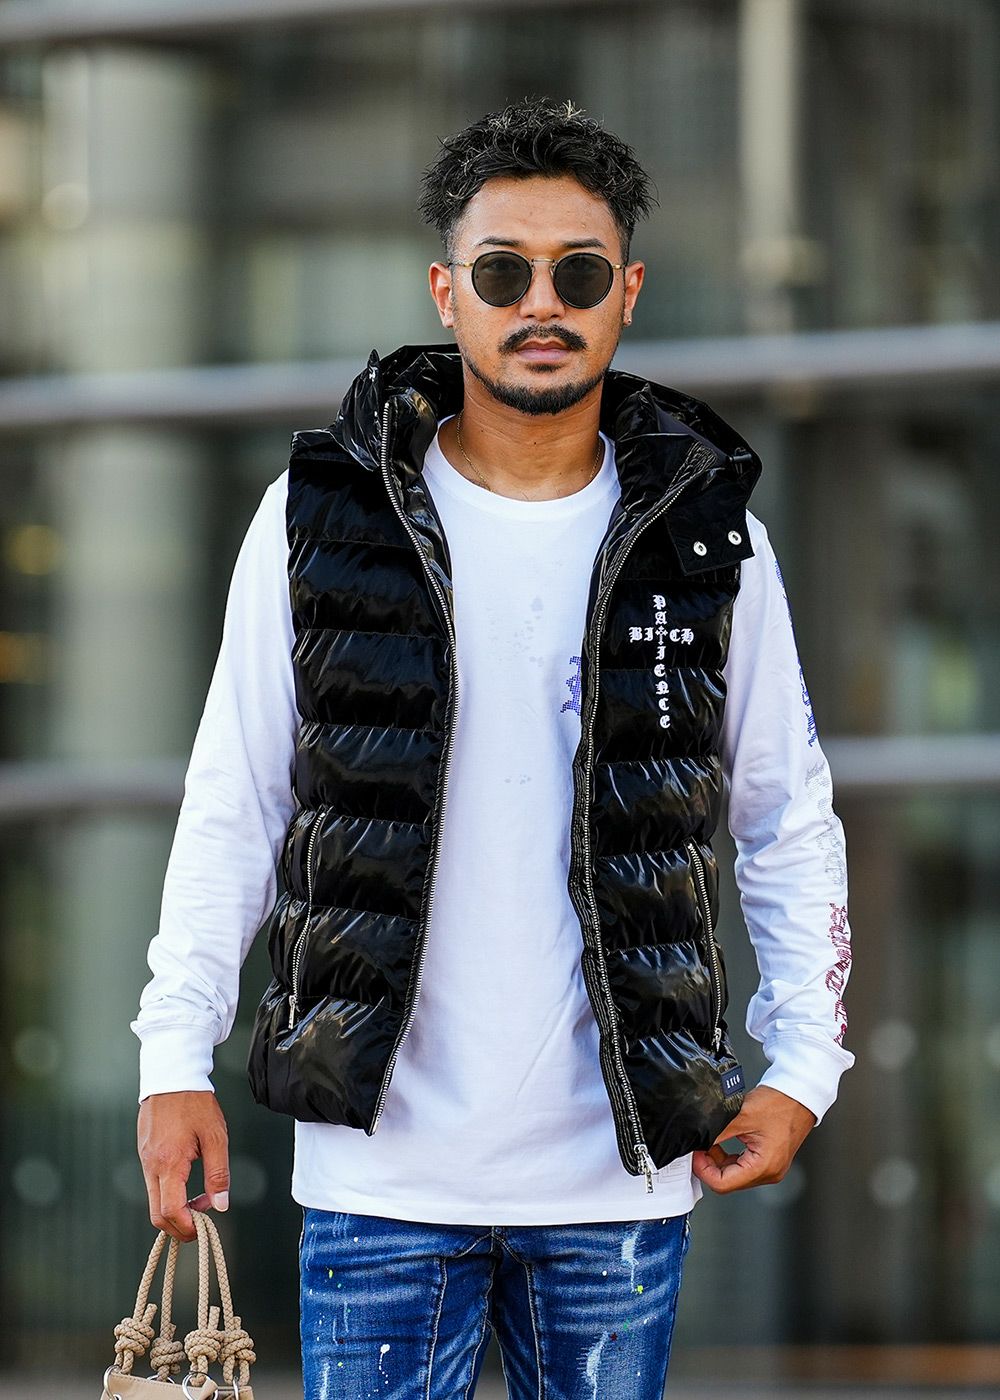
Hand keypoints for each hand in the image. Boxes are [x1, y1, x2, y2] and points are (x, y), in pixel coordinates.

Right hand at [137, 1089, 230, 1241]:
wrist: (171, 1075)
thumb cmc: (195, 1103)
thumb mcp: (215, 1136)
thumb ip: (218, 1173)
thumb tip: (220, 1204)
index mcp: (168, 1163)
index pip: (171, 1210)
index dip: (187, 1227)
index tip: (203, 1228)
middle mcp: (151, 1165)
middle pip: (156, 1214)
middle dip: (178, 1226)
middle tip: (201, 1223)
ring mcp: (144, 1160)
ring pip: (153, 1200)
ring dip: (174, 1209)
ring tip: (199, 1201)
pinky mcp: (144, 1153)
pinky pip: (153, 1184)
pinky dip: (168, 1193)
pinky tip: (187, 1183)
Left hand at [691, 1085, 816, 1193]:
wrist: (798, 1094)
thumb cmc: (780, 1103)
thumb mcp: (740, 1117)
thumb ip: (716, 1133)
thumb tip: (697, 1143)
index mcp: (764, 1167)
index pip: (723, 1184)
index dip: (703, 1170)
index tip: (695, 1154)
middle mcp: (770, 1172)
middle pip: (728, 1181)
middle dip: (709, 1165)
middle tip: (699, 1146)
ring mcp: (771, 1168)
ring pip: (734, 1174)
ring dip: (718, 1161)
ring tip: (710, 1142)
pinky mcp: (769, 1160)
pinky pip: (743, 1166)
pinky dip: (729, 1157)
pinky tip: (722, 1143)